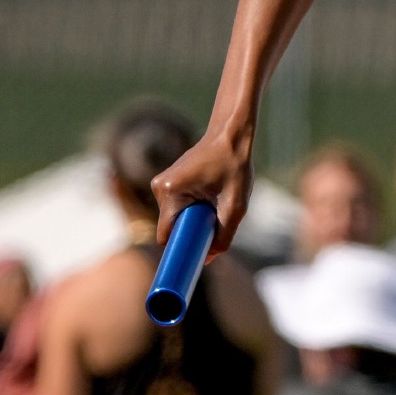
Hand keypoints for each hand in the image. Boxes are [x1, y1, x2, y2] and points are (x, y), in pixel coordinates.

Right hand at [152, 127, 253, 258]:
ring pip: (175, 217)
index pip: (166, 235)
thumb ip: (224, 235)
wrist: (230, 135)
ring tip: (215, 202)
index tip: (193, 259)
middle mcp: (159, 187)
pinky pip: (177, 206)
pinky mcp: (168, 182)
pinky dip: (192, 209)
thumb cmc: (235, 165)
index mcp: (171, 191)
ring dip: (193, 218)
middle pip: (172, 226)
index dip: (179, 249)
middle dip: (191, 231)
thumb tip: (209, 259)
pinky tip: (210, 196)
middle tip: (216, 224)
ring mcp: (161, 184)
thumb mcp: (236, 204)